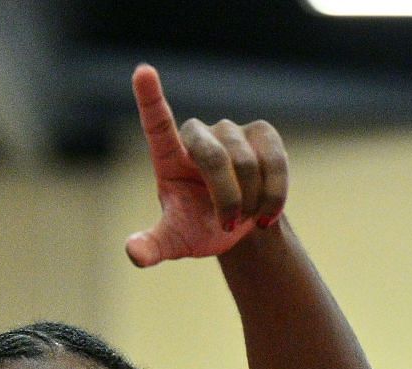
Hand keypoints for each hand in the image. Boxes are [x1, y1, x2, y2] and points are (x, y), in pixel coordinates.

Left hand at [125, 64, 288, 268]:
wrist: (238, 226)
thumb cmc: (197, 229)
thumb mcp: (174, 242)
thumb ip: (152, 247)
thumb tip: (135, 253)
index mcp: (168, 157)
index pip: (157, 124)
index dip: (150, 98)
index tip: (142, 71)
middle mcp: (198, 136)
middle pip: (214, 156)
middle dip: (227, 197)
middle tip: (230, 225)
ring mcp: (231, 131)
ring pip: (247, 163)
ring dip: (250, 201)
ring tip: (246, 218)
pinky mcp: (263, 134)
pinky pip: (275, 162)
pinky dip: (274, 195)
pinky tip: (267, 214)